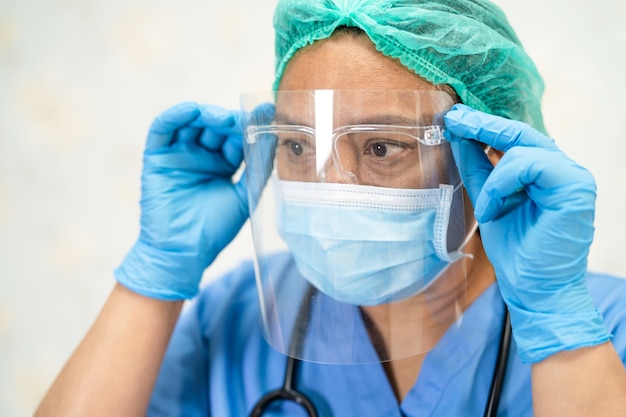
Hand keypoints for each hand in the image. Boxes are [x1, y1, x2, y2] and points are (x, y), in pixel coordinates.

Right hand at [115, 102, 246, 299]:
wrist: (184, 252)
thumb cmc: (214, 229)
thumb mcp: (244, 194)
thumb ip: (258, 165)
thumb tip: (274, 134)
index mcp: (221, 164)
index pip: (235, 137)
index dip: (249, 126)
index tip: (265, 114)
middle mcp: (200, 156)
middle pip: (214, 127)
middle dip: (229, 120)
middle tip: (243, 120)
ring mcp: (178, 155)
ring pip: (191, 123)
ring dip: (206, 114)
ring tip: (223, 119)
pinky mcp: (156, 157)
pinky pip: (162, 129)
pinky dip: (175, 116)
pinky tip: (192, 111)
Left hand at [444, 104, 609, 362]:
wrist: (535, 290)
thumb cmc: (517, 253)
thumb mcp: (489, 202)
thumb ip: (479, 170)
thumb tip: (461, 137)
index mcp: (544, 174)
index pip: (513, 139)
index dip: (484, 126)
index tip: (456, 118)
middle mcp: (561, 170)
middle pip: (520, 133)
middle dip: (483, 124)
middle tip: (455, 118)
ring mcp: (572, 177)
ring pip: (523, 148)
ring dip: (493, 178)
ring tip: (486, 208)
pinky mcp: (575, 188)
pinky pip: (530, 165)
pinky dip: (503, 185)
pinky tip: (493, 210)